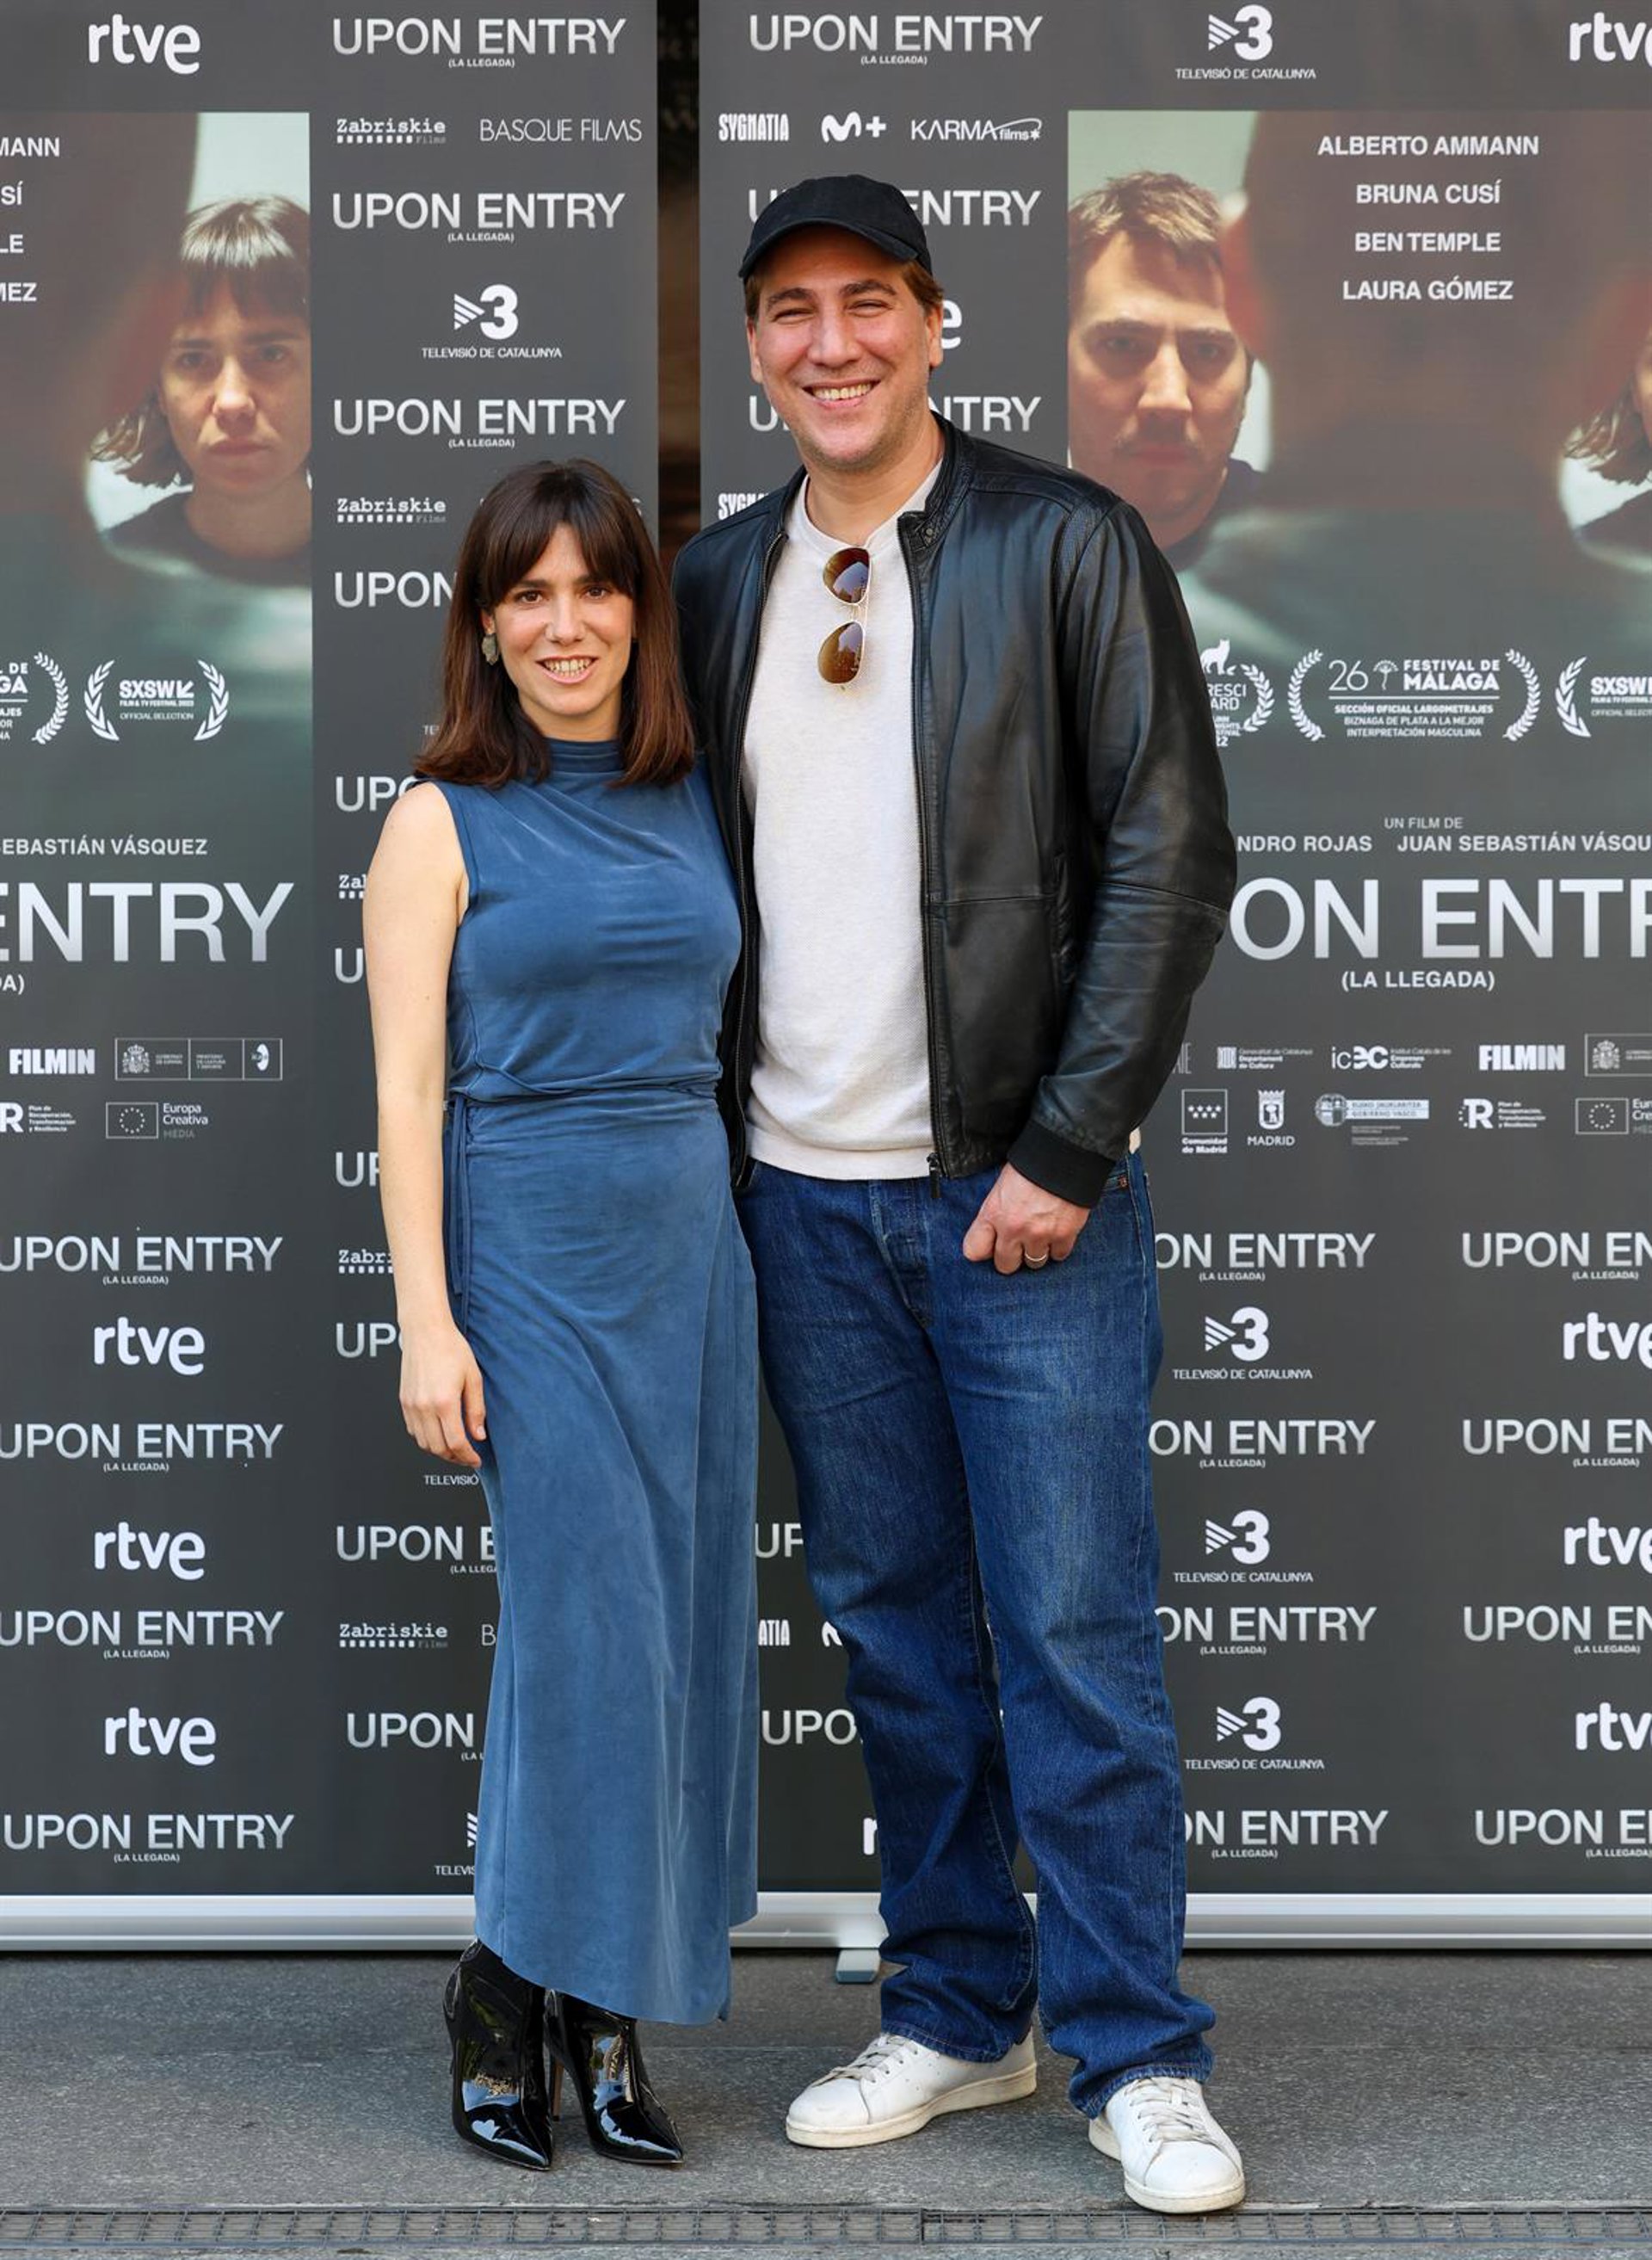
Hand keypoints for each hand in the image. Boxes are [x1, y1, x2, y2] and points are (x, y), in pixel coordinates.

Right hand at [398, 1320, 487, 1466]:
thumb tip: (478, 1435)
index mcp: (444, 1402)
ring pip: (423, 1443)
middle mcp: (424, 1406)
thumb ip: (476, 1410)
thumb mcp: (473, 1378)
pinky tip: (438, 1433)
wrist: (425, 1331)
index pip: (456, 1443)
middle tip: (468, 1457)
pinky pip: (413, 1431)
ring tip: (455, 1448)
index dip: (467, 1457)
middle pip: (437, 1448)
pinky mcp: (403, 1402)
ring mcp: (411, 1405)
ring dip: (439, 1450)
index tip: (476, 1460)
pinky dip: (426, 1439)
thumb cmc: (451, 1348)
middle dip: (455, 1458)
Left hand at [962, 1163, 1090, 1273]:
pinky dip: (1058, 1247)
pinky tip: (1057, 1233)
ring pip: (1033, 1263)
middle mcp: (1014, 1229)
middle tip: (1018, 1244)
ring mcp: (1040, 1235)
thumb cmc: (1031, 1165)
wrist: (1064, 1154)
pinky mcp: (1064, 1235)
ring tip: (1040, 1236)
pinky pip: (1058, 1256)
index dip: (983, 1250)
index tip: (990, 1246)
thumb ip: (995, 1212)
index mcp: (993, 1214)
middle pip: (1005, 1265)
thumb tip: (993, 1232)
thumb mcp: (1002, 1186)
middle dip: (1011, 1257)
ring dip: (1036, 1252)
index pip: (973, 1251)